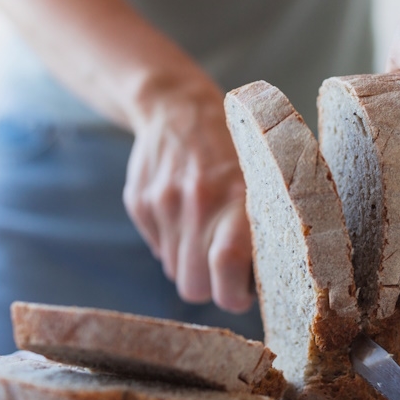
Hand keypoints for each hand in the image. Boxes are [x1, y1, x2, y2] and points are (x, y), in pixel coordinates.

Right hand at [123, 77, 253, 312]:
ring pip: (176, 272)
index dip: (234, 294)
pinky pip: (158, 250)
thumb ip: (258, 225)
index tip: (243, 293)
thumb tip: (261, 281)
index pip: (228, 266)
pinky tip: (186, 215)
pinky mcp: (138, 203)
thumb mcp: (261, 176)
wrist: (176, 105)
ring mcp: (162, 203)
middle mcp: (196, 201)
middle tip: (227, 271)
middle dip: (211, 287)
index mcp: (235, 195)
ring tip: (208, 235)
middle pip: (194, 286)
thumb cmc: (233, 146)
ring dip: (192, 265)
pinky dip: (174, 244)